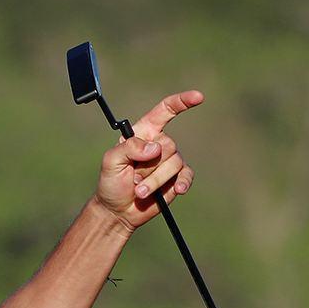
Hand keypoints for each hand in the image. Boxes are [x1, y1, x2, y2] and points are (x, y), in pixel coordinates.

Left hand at [93, 90, 203, 230]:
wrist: (118, 210)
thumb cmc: (111, 182)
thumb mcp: (111, 161)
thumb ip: (129, 148)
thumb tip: (155, 148)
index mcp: (143, 132)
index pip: (165, 111)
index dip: (182, 102)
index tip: (198, 97)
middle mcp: (159, 144)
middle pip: (168, 146)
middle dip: (148, 166)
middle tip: (132, 177)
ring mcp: (169, 161)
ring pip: (174, 163)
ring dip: (155, 180)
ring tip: (139, 191)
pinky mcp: (177, 178)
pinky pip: (186, 176)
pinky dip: (182, 183)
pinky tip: (177, 190)